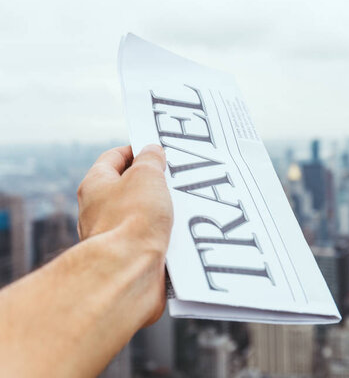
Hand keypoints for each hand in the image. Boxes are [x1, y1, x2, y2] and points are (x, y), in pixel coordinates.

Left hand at [76, 144, 172, 323]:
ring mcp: (112, 235)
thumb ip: (151, 159)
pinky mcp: (128, 257)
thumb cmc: (134, 220)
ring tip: (182, 206)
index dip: (135, 150)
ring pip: (140, 215)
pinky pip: (148, 238)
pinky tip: (179, 233)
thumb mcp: (147, 174)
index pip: (113, 158)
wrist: (130, 271)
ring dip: (161, 210)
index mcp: (95, 185)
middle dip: (152, 181)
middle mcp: (98, 210)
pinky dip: (163, 234)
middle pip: (127, 187)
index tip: (155, 149)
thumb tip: (152, 151)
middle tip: (174, 177)